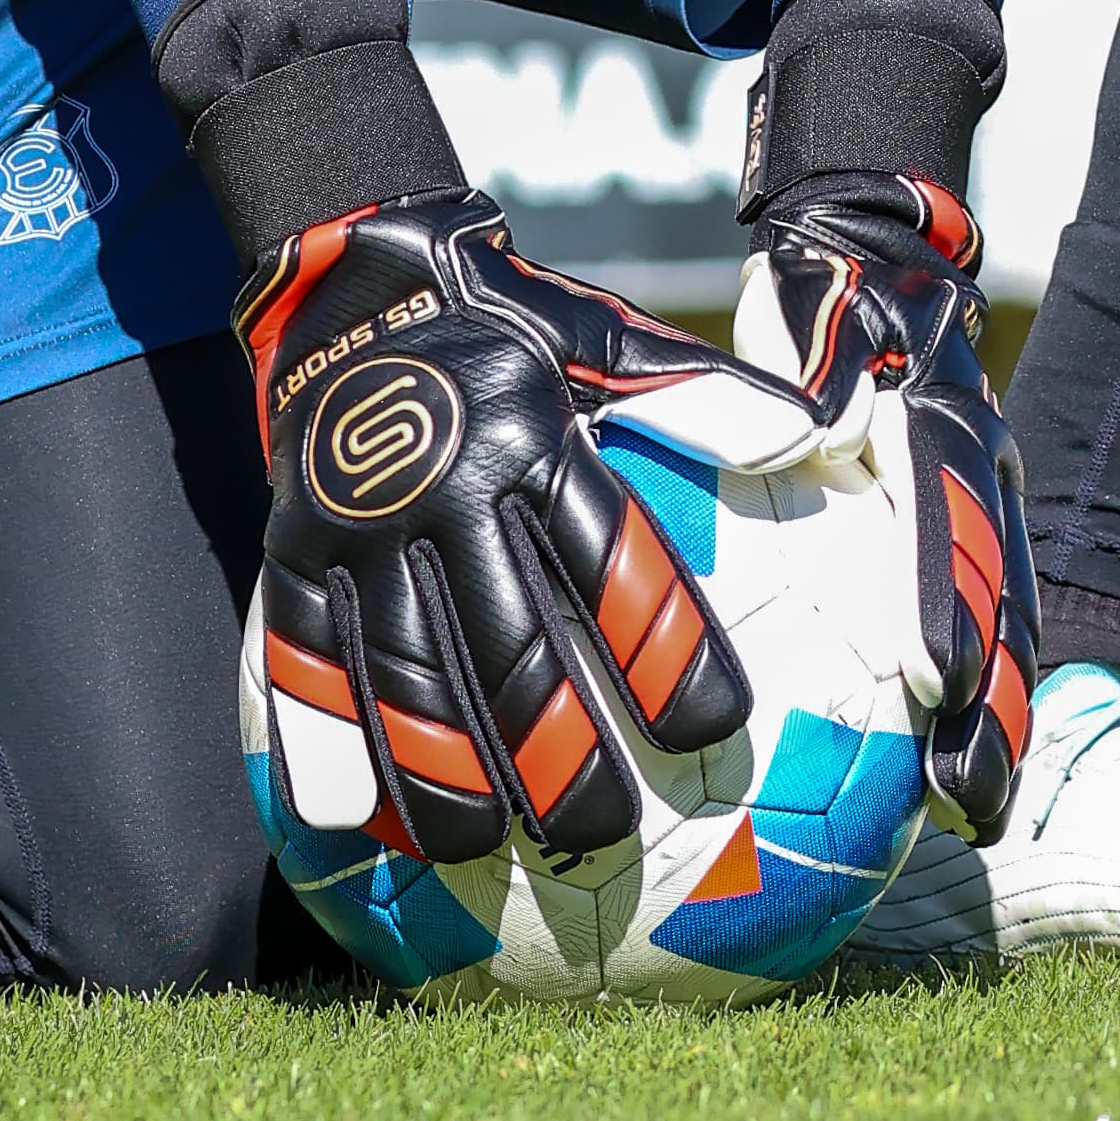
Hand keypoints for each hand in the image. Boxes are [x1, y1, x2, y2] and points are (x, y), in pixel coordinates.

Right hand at [237, 187, 830, 861]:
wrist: (357, 274)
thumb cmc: (511, 324)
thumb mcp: (608, 339)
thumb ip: (704, 396)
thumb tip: (827, 428)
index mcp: (534, 435)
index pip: (612, 561)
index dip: (665, 651)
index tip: (709, 733)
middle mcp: (447, 483)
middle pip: (508, 641)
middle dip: (555, 748)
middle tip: (598, 829)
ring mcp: (360, 521)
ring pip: (402, 668)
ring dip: (443, 768)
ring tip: (485, 847)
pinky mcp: (292, 544)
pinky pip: (303, 657)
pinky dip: (331, 740)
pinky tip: (366, 819)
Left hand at [736, 169, 1037, 841]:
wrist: (870, 273)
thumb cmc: (828, 301)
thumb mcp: (825, 313)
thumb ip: (823, 368)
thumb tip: (821, 429)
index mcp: (952, 428)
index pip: (962, 522)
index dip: (957, 598)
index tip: (943, 670)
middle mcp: (983, 485)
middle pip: (1002, 602)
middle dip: (998, 701)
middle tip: (976, 792)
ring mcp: (979, 521)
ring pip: (1001, 630)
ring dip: (993, 721)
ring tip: (975, 812)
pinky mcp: (958, 552)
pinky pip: (966, 634)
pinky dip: (961, 706)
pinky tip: (929, 787)